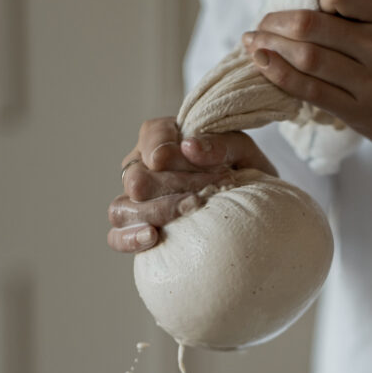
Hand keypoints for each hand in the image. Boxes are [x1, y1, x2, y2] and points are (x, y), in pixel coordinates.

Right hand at [107, 118, 276, 252]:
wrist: (254, 212)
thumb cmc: (243, 176)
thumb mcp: (243, 152)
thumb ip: (221, 143)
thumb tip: (190, 146)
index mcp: (165, 139)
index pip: (150, 135)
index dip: (160, 146)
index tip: (174, 155)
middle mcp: (144, 168)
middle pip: (136, 176)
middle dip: (172, 184)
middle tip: (204, 192)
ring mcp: (137, 201)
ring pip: (122, 206)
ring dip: (156, 210)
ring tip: (187, 211)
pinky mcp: (138, 230)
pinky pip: (117, 236)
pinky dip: (129, 237)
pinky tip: (152, 236)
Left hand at [242, 0, 371, 178]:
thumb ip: (361, 15)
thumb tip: (308, 7)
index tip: (297, 7)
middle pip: (312, 25)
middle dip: (275, 23)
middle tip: (258, 24)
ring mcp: (370, 83)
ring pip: (307, 58)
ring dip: (270, 49)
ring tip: (250, 44)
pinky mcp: (360, 113)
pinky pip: (310, 91)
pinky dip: (281, 76)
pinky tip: (264, 66)